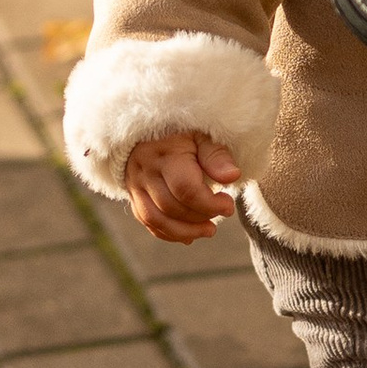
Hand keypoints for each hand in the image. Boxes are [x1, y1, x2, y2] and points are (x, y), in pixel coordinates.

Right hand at [124, 132, 242, 243]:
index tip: (228, 205)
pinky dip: (169, 233)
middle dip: (200, 216)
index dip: (210, 203)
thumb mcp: (203, 137)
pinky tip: (189, 235)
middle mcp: (145, 171)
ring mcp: (135, 185)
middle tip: (222, 212)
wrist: (151, 131)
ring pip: (155, 219)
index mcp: (164, 154)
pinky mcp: (134, 196)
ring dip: (185, 231)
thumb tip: (232, 176)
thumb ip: (217, 156)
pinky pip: (147, 222)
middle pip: (170, 206)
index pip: (185, 188)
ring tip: (209, 230)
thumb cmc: (184, 134)